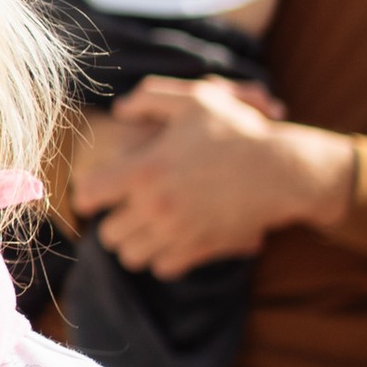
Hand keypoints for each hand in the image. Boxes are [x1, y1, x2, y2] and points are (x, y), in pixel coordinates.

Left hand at [71, 75, 351, 275]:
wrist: (282, 171)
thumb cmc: (238, 132)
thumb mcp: (195, 100)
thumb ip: (151, 98)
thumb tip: (120, 110)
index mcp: (145, 170)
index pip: (89, 193)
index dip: (85, 193)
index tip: (95, 193)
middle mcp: (155, 206)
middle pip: (107, 234)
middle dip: (112, 223)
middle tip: (125, 211)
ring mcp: (177, 233)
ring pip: (131, 256)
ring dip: (134, 244)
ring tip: (146, 228)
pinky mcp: (199, 250)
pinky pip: (162, 268)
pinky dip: (162, 258)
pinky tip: (171, 240)